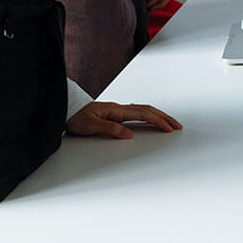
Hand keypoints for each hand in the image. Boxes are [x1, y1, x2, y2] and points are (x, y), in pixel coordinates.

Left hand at [67, 101, 182, 139]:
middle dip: (165, 118)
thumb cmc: (75, 118)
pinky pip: (138, 112)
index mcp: (116, 110)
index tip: (170, 128)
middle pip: (148, 110)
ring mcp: (118, 110)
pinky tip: (152, 119)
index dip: (158, 122)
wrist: (65, 111)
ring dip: (159, 116)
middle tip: (177, 126)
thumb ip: (111, 129)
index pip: (143, 115)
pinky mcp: (116, 114)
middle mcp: (119, 108)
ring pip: (145, 110)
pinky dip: (150, 115)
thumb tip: (130, 134)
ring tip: (170, 123)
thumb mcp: (90, 126)